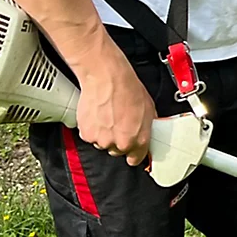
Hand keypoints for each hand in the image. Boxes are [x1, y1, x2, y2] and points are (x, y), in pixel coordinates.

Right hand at [74, 42, 155, 165]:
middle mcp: (120, 143)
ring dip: (104, 133)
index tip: (132, 150)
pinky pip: (90, 136)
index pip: (135, 159)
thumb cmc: (127, 88)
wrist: (106, 77)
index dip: (133, 153)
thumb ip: (147, 127)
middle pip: (117, 151)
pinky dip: (92, 127)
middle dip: (118, 140)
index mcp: (138, 139)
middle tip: (117, 123)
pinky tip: (97, 114)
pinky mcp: (87, 134)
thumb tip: (148, 132)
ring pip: (102, 143)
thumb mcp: (149, 109)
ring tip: (107, 115)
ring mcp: (102, 140)